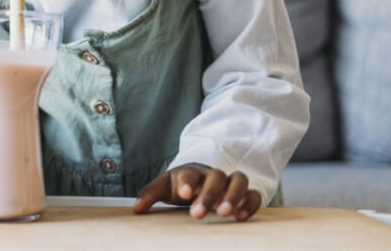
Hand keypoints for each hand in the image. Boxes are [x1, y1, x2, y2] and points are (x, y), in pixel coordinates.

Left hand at [133, 163, 262, 220]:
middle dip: (208, 194)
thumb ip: (149, 195)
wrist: (197, 181)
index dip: (187, 182)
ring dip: (233, 195)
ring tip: (224, 214)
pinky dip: (250, 203)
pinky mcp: (243, 194)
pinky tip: (241, 217)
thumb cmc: (178, 185)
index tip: (184, 193)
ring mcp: (229, 183)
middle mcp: (211, 175)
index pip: (189, 173)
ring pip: (239, 180)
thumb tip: (137, 209)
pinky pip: (253, 194)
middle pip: (216, 176)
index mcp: (189, 172)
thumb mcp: (163, 188)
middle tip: (197, 214)